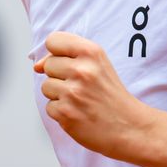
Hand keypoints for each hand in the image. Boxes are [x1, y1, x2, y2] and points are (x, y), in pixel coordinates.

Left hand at [33, 31, 155, 159]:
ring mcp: (72, 92)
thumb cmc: (111, 95)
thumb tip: (36, 66)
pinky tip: (79, 113)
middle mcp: (81, 70)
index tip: (69, 63)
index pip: (53, 40)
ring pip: (46, 87)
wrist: (130, 127)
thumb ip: (67, 58)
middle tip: (82, 87)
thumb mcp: (97, 65)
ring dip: (59, 95)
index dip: (57, 52)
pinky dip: (61, 112)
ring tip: (81, 100)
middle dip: (59, 76)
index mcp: (91, 52)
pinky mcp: (65, 113)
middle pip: (48, 65)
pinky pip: (49, 107)